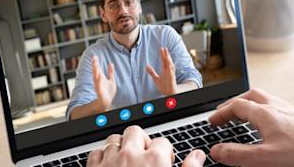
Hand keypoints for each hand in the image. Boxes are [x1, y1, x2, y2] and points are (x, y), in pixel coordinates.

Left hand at [87, 125, 206, 166]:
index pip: (162, 142)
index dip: (164, 152)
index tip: (163, 162)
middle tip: (144, 156)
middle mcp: (130, 156)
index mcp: (154, 160)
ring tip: (126, 161)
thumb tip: (198, 156)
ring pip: (114, 139)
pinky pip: (96, 152)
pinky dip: (102, 157)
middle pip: (135, 131)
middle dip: (141, 141)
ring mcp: (110, 162)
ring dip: (121, 147)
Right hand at [92, 56, 116, 110]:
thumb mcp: (111, 80)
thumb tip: (111, 63)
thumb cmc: (108, 92)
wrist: (107, 102)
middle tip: (94, 58)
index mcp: (101, 78)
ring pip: (96, 78)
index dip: (96, 63)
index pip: (98, 69)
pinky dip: (99, 82)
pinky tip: (99, 77)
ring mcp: (98, 86)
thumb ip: (110, 72)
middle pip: (96, 72)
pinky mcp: (100, 92)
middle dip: (95, 65)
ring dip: (95, 71)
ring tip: (95, 65)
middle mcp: (98, 81)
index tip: (95, 56)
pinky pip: (99, 86)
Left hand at [146, 47, 177, 95]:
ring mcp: (171, 75)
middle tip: (163, 48)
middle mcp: (169, 71)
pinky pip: (172, 73)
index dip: (163, 55)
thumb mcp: (155, 78)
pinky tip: (169, 64)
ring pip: (170, 65)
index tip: (161, 48)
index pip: (164, 61)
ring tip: (166, 54)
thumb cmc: (164, 87)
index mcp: (165, 70)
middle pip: (167, 61)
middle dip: (166, 55)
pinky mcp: (172, 79)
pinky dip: (171, 68)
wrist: (169, 94)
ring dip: (169, 60)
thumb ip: (152, 72)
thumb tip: (147, 66)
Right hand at [208, 88, 293, 166]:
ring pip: (262, 97)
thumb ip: (238, 154)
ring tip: (241, 112)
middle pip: (248, 96)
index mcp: (264, 113)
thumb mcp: (265, 158)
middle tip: (224, 113)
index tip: (212, 121)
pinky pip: (273, 103)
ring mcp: (287, 108)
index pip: (235, 106)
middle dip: (232, 103)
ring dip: (247, 102)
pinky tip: (266, 117)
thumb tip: (217, 151)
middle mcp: (275, 106)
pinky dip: (261, 106)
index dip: (221, 113)